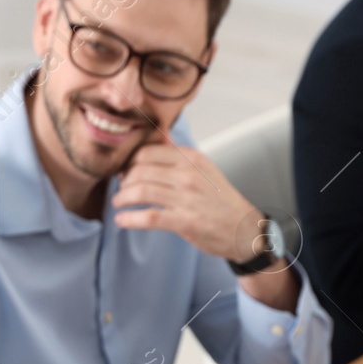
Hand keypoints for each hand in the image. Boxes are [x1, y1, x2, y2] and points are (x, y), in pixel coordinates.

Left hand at [110, 133, 257, 260]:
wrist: (243, 227)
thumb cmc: (220, 199)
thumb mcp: (203, 168)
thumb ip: (179, 155)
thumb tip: (160, 136)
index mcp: (191, 158)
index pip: (147, 152)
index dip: (130, 162)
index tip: (125, 172)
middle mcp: (188, 174)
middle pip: (139, 170)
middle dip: (124, 181)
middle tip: (121, 189)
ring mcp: (187, 198)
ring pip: (141, 191)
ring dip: (122, 198)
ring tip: (119, 203)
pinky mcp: (185, 221)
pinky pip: (149, 217)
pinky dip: (130, 219)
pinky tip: (122, 220)